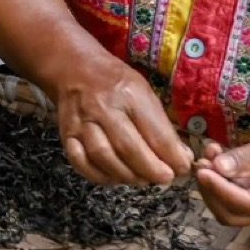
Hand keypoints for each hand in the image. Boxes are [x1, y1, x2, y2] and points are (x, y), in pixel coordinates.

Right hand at [49, 54, 192, 186]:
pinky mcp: (67, 135)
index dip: (170, 155)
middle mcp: (103, 108)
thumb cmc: (116, 82)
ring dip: (126, 175)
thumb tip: (181, 158)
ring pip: (103, 157)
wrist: (76, 69)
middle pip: (127, 147)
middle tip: (165, 179)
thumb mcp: (145, 93)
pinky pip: (81, 163)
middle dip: (150, 169)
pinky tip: (115, 178)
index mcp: (129, 94)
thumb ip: (161, 126)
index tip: (182, 168)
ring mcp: (82, 123)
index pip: (153, 131)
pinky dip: (100, 176)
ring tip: (142, 180)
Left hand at [193, 113, 249, 225]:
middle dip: (212, 189)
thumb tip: (217, 168)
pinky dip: (220, 175)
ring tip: (209, 153)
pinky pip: (231, 189)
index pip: (243, 204)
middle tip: (202, 162)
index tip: (202, 170)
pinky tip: (215, 153)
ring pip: (227, 203)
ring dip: (213, 180)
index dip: (219, 189)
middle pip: (231, 212)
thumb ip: (246, 159)